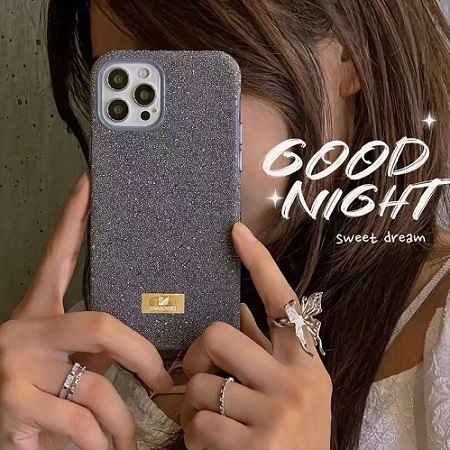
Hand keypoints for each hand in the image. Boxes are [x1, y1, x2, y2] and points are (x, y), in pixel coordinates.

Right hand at [0, 174, 172, 449]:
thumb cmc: (31, 380)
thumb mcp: (59, 356)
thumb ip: (94, 347)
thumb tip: (151, 358)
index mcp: (38, 309)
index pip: (60, 253)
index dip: (75, 217)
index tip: (89, 183)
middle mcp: (26, 330)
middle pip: (103, 326)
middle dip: (143, 357)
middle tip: (164, 381)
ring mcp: (17, 368)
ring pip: (99, 390)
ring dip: (122, 424)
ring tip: (130, 439)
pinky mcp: (14, 407)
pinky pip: (80, 427)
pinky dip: (101, 445)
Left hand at [180, 223, 331, 449]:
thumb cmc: (294, 436)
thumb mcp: (292, 390)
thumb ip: (267, 351)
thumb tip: (239, 307)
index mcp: (306, 362)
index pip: (281, 300)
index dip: (259, 262)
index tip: (236, 231)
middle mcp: (296, 381)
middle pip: (217, 336)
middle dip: (197, 357)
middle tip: (199, 374)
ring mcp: (276, 413)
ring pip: (198, 385)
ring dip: (193, 406)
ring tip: (213, 420)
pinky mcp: (255, 446)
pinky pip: (196, 425)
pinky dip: (194, 437)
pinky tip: (214, 445)